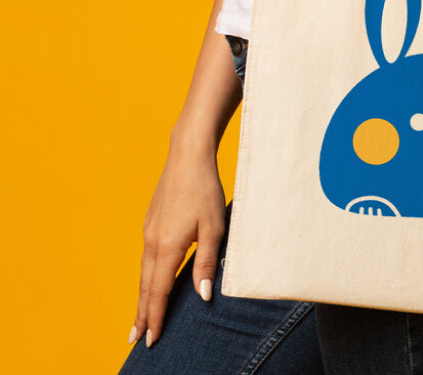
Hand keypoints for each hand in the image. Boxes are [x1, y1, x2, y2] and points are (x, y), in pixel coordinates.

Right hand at [128, 137, 226, 347]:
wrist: (188, 155)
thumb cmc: (205, 190)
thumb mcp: (214, 228)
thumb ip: (207, 263)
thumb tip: (202, 296)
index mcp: (168, 246)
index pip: (159, 291)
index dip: (156, 317)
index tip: (151, 339)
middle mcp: (153, 241)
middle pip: (146, 285)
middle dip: (142, 313)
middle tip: (136, 339)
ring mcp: (149, 230)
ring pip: (144, 271)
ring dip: (143, 295)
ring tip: (141, 316)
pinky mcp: (151, 220)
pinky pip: (146, 256)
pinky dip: (146, 275)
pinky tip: (152, 279)